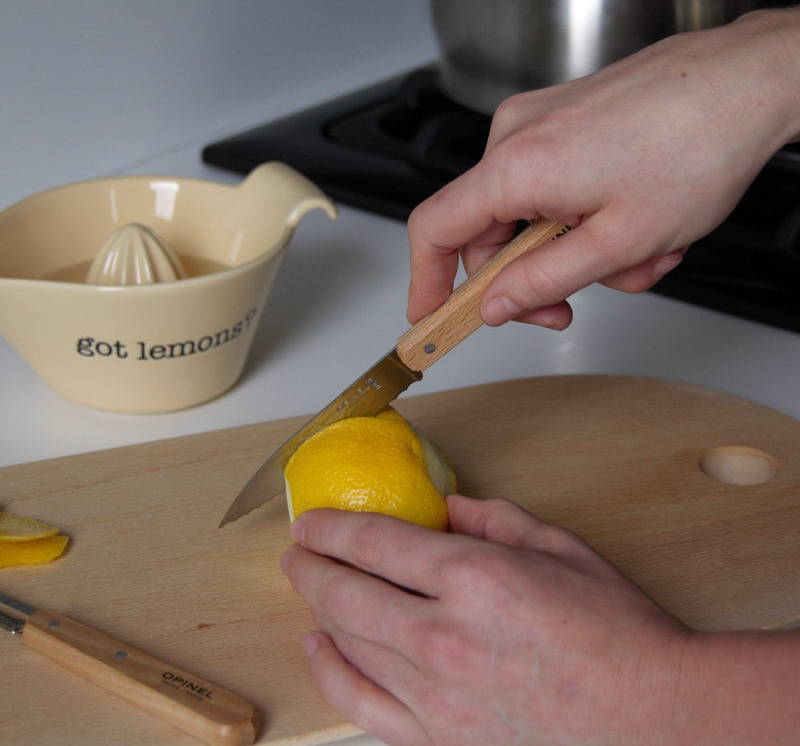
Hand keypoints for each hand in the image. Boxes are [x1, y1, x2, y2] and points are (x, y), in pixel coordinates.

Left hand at [280, 496, 689, 745]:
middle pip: (347, 593)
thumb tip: (446, 509)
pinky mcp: (441, 739)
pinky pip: (364, 705)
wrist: (655, 722)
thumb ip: (494, 519)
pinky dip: (332, 674)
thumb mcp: (560, 549)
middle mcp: (444, 636)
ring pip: (349, 643)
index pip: (376, 543)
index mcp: (475, 578)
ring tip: (307, 587)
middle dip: (310, 566)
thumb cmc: (618, 634)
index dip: (333, 528)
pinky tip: (320, 648)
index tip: (312, 521)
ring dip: (317, 609)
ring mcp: (437, 695)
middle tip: (297, 550)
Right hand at [407, 8, 799, 329]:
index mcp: (516, 165)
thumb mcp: (616, 244)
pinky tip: (634, 223)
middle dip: (528, 278)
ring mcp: (540, 121)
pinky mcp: (564, 118)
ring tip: (638, 255)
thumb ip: (542, 282)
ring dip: (573, 251)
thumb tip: (494, 304)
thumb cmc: (699, 146)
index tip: (429, 315)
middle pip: (486, 231)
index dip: (425, 281)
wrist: (750, 81)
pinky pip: (551, 186)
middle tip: (567, 306)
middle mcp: (516, 135)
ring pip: (528, 215)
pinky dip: (583, 217)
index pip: (435, 229)